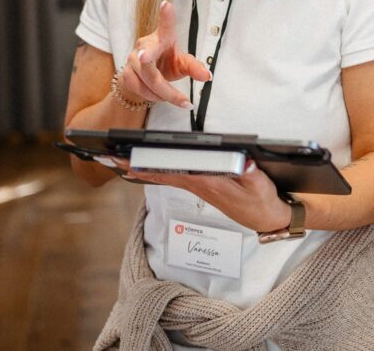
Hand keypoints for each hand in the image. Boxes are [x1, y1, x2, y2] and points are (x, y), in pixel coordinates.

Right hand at [119, 0, 210, 108]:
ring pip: (148, 79)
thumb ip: (195, 68)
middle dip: (146, 55)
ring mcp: (132, 59)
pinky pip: (141, 89)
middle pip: (148, 56)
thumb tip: (209, 76)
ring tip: (179, 100)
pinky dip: (155, 97)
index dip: (166, 16)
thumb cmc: (167, 63)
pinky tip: (161, 97)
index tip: (167, 4)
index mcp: (163, 37)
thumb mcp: (182, 63)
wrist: (144, 77)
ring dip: (166, 94)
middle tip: (144, 57)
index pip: (166, 25)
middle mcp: (145, 45)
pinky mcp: (125, 74)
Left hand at [119, 159, 293, 232]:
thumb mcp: (261, 186)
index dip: (146, 164)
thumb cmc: (262, 201)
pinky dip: (155, 170)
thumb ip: (251, 173)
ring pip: (162, 174)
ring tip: (117, 157)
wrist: (268, 219)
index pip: (170, 171)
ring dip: (139, 166)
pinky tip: (145, 166)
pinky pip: (172, 176)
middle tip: (106, 155)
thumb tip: (243, 159)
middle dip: (132, 164)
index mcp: (205, 182)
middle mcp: (196, 184)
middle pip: (158, 172)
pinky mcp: (202, 186)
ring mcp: (197, 186)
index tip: (124, 158)